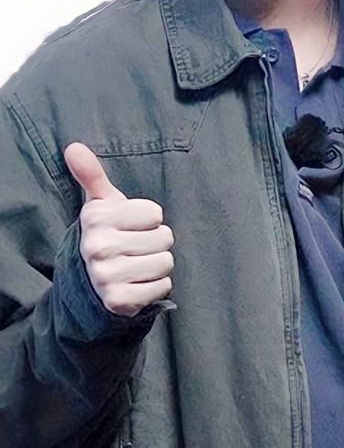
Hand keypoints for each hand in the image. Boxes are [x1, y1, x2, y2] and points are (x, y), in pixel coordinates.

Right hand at [64, 143, 173, 316]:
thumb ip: (92, 175)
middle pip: (164, 238)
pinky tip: (138, 283)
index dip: (149, 219)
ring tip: (138, 265)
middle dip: (156, 242)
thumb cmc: (107, 234)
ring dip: (158, 265)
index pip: (155, 213)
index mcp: (96, 218)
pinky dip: (156, 286)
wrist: (91, 281)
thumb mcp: (100, 204)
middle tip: (136, 248)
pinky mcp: (119, 300)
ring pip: (165, 262)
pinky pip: (162, 287)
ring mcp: (106, 276)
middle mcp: (98, 247)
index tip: (131, 226)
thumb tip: (74, 147)